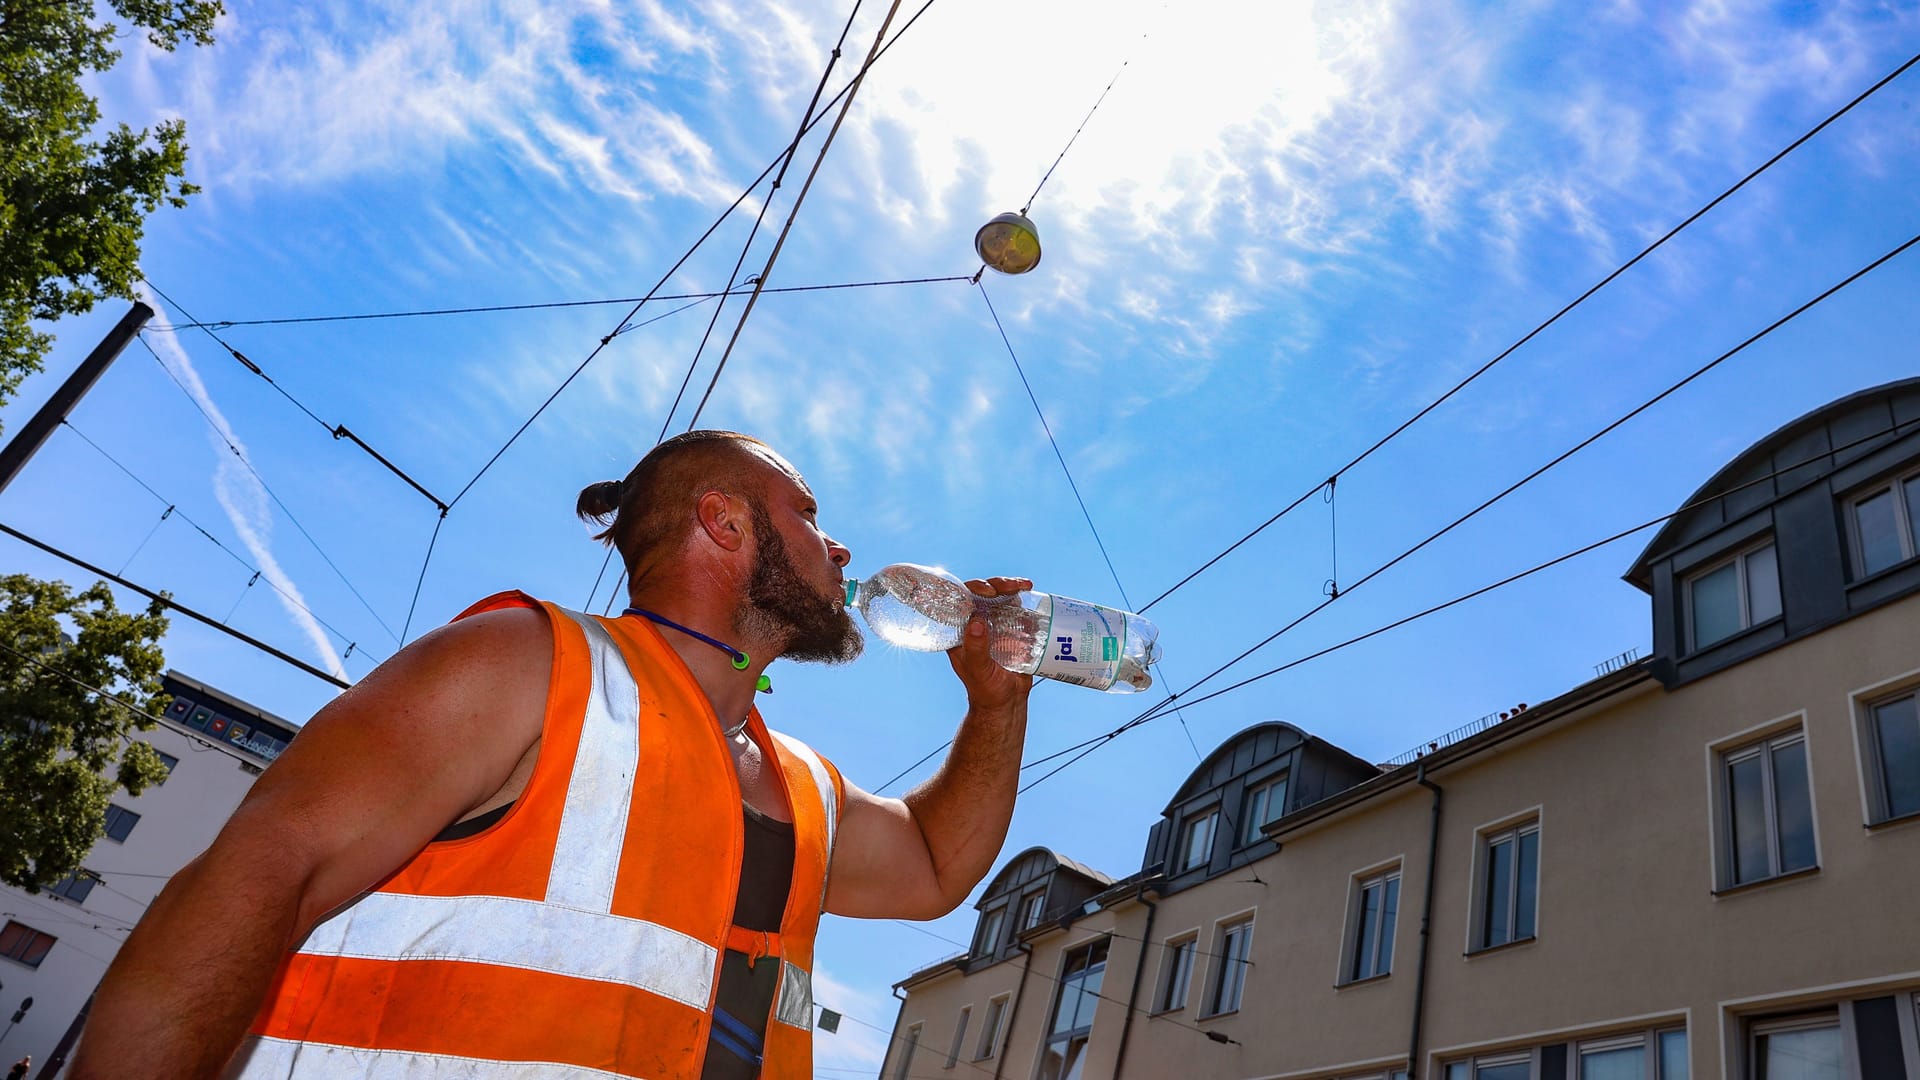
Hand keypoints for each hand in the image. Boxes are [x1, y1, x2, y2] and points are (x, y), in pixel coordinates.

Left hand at [946, 576, 1036, 712]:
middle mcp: (975, 623)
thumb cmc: (986, 689)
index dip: (971, 589)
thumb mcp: (979, 670)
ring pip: (999, 596)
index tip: (986, 590)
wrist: (1007, 701)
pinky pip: (1016, 606)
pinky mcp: (1012, 627)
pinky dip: (1023, 595)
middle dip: (994, 584)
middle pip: (981, 594)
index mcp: (959, 631)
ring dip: (1009, 585)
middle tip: (1007, 587)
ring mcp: (994, 623)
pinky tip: (1029, 588)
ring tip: (1023, 585)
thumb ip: (976, 649)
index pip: (959, 601)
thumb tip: (976, 621)